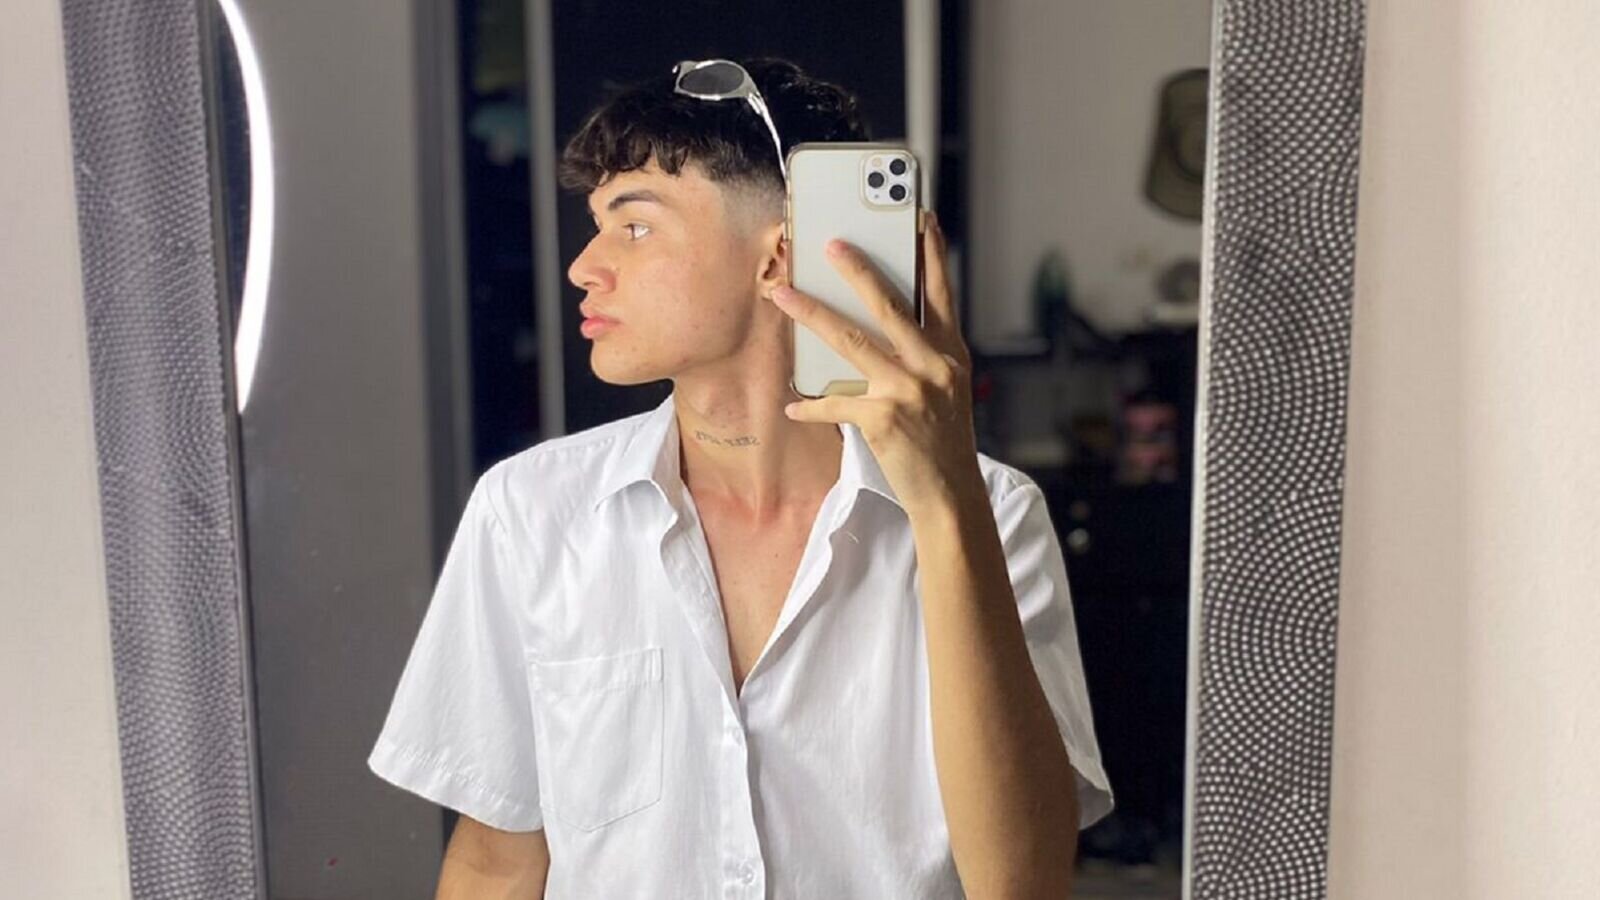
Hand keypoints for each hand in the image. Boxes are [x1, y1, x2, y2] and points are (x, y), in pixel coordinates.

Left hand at [769, 211, 980, 513]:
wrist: (951, 495)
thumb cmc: (943, 440)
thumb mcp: (946, 389)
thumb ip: (921, 355)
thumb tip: (875, 326)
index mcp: (950, 353)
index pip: (941, 292)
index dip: (931, 252)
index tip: (920, 217)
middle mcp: (932, 365)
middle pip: (888, 305)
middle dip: (856, 269)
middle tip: (829, 243)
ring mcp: (908, 390)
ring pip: (850, 340)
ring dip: (811, 314)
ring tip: (782, 293)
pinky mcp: (883, 419)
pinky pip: (835, 404)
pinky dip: (811, 407)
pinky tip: (793, 406)